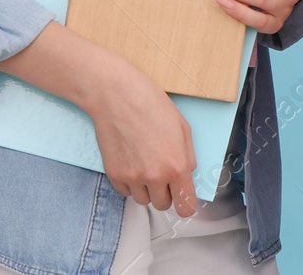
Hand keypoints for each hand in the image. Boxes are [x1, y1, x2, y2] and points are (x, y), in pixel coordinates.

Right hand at [84, 58, 199, 215]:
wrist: (117, 96)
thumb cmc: (151, 105)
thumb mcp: (182, 128)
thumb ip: (188, 157)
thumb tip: (187, 176)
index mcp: (177, 166)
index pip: (185, 207)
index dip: (185, 203)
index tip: (182, 198)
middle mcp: (155, 177)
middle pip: (163, 205)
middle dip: (165, 192)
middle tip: (161, 171)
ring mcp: (132, 178)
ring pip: (143, 200)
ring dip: (146, 188)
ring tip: (144, 163)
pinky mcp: (114, 174)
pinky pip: (126, 191)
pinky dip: (129, 182)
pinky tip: (131, 160)